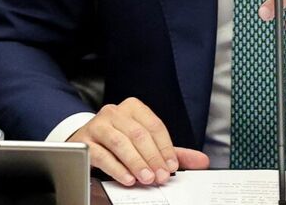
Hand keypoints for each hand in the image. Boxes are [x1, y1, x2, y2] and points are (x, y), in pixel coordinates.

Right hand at [67, 97, 207, 185]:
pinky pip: (101, 154)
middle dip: (152, 157)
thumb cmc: (119, 140)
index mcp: (133, 108)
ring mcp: (97, 125)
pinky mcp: (84, 141)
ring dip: (136, 162)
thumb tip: (201, 160)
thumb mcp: (146, 143)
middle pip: (138, 134)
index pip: (154, 126)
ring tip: (147, 178)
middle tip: (161, 176)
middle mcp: (114, 112)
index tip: (172, 166)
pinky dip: (116, 168)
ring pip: (120, 142)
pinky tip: (127, 178)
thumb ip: (172, 152)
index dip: (165, 147)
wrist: (85, 140)